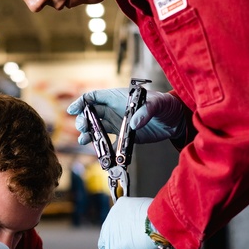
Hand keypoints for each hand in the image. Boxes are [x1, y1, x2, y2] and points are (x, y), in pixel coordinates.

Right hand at [67, 89, 186, 144]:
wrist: (175, 120)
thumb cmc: (166, 105)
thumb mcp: (158, 104)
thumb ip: (146, 111)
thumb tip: (134, 123)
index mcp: (119, 98)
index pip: (95, 97)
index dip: (82, 102)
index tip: (73, 110)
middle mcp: (115, 109)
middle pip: (92, 113)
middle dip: (84, 120)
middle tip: (82, 128)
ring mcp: (118, 123)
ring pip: (97, 127)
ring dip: (88, 133)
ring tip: (83, 140)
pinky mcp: (124, 136)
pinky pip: (109, 141)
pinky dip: (102, 147)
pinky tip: (97, 152)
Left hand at [98, 197, 161, 248]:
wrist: (157, 221)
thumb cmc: (158, 215)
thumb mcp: (146, 209)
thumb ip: (141, 215)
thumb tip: (146, 224)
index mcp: (120, 205)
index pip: (115, 219)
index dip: (119, 228)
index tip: (126, 234)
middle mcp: (111, 218)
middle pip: (106, 232)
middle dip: (112, 240)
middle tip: (121, 247)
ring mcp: (110, 233)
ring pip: (104, 245)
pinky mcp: (113, 247)